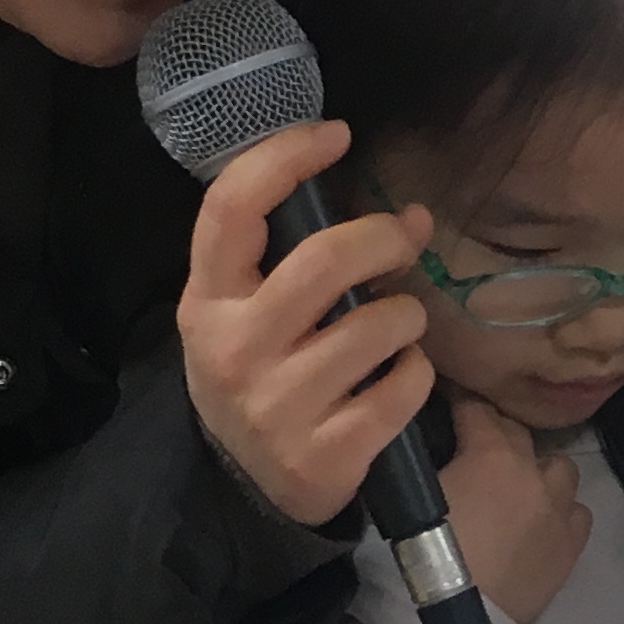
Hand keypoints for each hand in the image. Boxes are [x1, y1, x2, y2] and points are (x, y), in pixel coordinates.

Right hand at [179, 121, 435, 523]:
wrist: (249, 488)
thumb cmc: (261, 373)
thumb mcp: (250, 311)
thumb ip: (308, 255)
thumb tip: (413, 216)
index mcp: (208, 301)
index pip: (232, 207)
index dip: (285, 156)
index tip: (337, 135)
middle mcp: (235, 350)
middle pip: (324, 261)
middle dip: (382, 238)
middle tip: (404, 240)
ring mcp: (277, 406)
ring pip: (376, 326)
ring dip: (407, 315)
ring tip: (399, 324)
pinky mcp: (323, 454)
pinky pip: (401, 388)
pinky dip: (416, 373)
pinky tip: (399, 376)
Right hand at [440, 394, 591, 623]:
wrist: (457, 622)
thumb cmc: (421, 555)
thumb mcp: (411, 496)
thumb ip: (421, 459)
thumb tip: (422, 438)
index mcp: (491, 452)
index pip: (475, 406)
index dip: (457, 401)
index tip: (445, 402)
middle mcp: (534, 472)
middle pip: (518, 433)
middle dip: (495, 432)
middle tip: (471, 446)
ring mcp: (559, 509)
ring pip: (560, 468)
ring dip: (537, 469)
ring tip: (515, 485)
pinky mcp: (572, 546)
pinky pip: (577, 511)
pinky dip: (560, 508)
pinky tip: (541, 519)